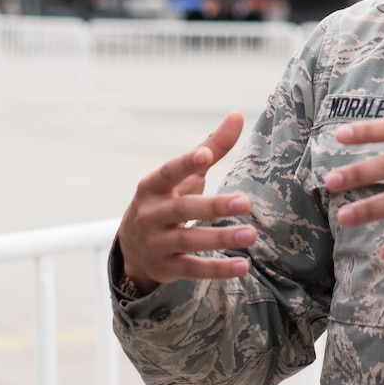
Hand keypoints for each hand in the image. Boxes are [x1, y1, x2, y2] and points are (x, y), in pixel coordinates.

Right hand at [117, 112, 251, 292]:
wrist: (132, 248)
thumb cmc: (165, 201)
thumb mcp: (181, 176)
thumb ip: (210, 147)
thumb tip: (237, 115)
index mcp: (153, 187)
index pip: (169, 172)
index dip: (186, 163)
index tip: (207, 155)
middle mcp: (151, 215)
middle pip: (183, 209)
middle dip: (213, 206)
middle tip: (245, 202)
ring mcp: (157, 243)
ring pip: (189, 241)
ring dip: (220, 238)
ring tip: (251, 235)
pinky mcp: (167, 268)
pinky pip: (193, 269)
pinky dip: (217, 269)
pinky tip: (241, 266)